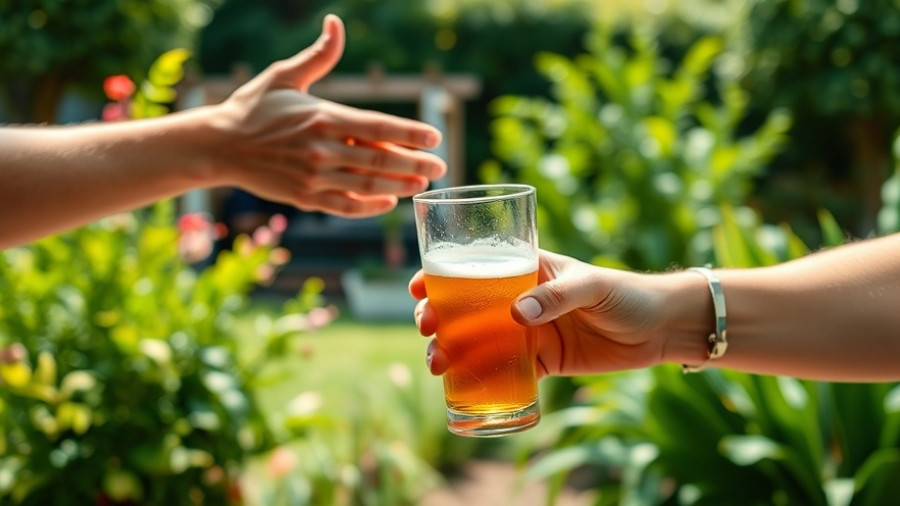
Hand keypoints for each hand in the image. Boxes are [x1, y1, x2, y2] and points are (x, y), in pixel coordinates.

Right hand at [206, 14, 446, 217]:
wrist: (217, 145)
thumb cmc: (253, 107)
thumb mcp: (284, 76)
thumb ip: (319, 56)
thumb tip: (335, 23)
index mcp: (323, 117)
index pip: (378, 127)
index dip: (410, 133)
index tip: (435, 137)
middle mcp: (321, 150)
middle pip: (380, 160)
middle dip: (415, 165)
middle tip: (441, 167)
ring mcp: (313, 177)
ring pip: (367, 186)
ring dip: (399, 187)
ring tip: (421, 185)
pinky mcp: (304, 198)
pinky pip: (345, 206)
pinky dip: (369, 207)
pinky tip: (387, 202)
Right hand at [410, 250, 680, 377]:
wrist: (660, 329)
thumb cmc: (626, 293)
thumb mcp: (592, 285)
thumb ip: (557, 296)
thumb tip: (516, 314)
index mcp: (527, 268)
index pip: (475, 265)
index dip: (440, 274)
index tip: (418, 288)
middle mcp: (519, 298)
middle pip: (465, 306)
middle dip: (437, 317)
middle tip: (427, 330)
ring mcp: (528, 332)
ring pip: (477, 340)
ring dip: (451, 350)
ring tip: (436, 364)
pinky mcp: (542, 362)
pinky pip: (504, 371)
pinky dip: (481, 379)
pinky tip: (460, 388)